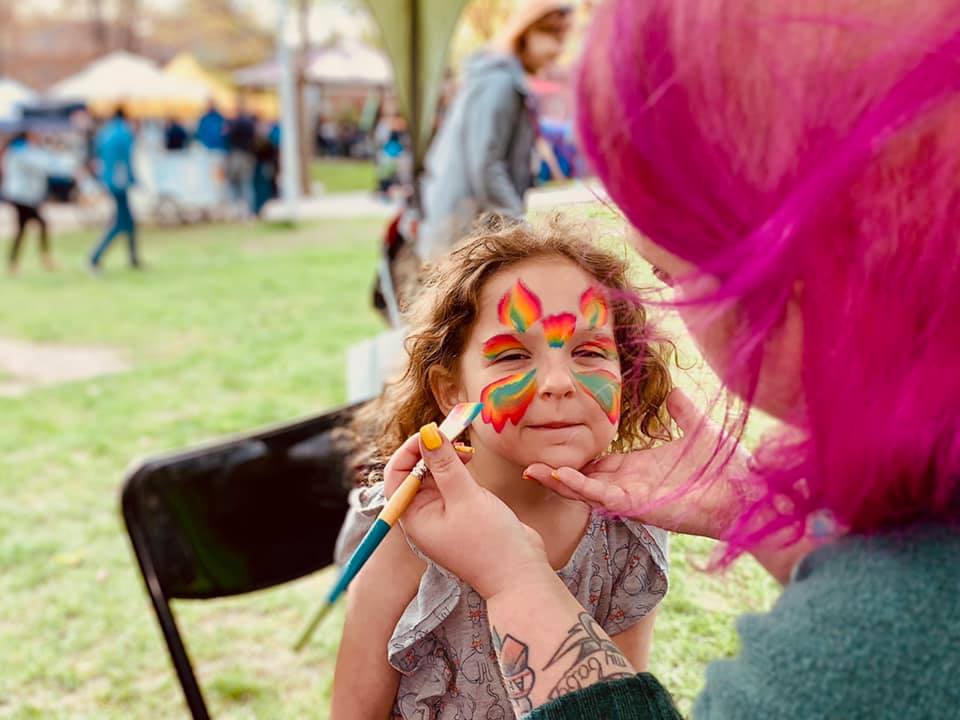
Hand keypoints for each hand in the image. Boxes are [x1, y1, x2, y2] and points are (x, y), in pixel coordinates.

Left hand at [383, 426, 552, 598]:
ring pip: (434, 474)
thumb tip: (427, 433)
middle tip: (455, 436)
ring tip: (467, 450)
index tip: (433, 430)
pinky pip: (451, 482)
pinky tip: (471, 461)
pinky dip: (458, 468)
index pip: (397, 474)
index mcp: (413, 517)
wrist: (520, 574)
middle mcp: (423, 515)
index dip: (411, 448)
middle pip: (415, 471)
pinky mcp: (460, 512)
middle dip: (431, 450)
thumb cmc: (490, 544)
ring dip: (446, 456)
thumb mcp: (465, 497)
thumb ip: (445, 463)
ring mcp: (442, 514)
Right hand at [524, 389, 752, 539]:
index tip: (554, 447)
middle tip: (530, 465)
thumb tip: (673, 389)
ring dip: (560, 482)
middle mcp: (634, 486)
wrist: (750, 489)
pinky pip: (603, 497)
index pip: (600, 465)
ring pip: (587, 491)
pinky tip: (561, 476)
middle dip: (557, 474)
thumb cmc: (729, 465)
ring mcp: (635, 498)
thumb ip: (681, 411)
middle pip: (586, 480)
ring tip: (534, 471)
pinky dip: (580, 487)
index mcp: (642, 469)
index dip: (577, 458)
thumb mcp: (698, 428)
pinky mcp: (641, 507)